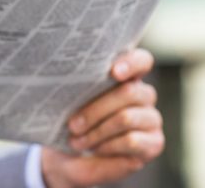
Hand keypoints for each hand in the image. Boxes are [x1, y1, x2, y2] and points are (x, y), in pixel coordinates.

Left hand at [41, 49, 164, 187]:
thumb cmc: (68, 122)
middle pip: (129, 92)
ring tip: (77, 140)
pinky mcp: (154, 142)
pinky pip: (132, 141)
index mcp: (125, 77)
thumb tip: (63, 75)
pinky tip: (95, 149)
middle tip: (72, 125)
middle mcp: (143, 95)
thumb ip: (76, 87)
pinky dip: (108, 145)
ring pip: (126, 118)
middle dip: (95, 109)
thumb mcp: (68, 103)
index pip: (141, 61)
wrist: (67, 156)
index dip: (131, 63)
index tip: (113, 72)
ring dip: (97, 131)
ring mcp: (151, 119)